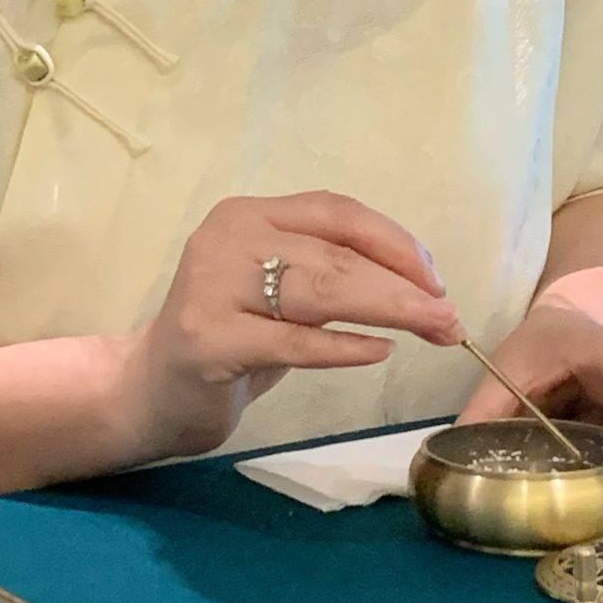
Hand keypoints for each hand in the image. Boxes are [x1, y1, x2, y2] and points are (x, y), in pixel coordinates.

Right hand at [120, 192, 463, 458]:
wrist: (151, 390)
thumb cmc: (230, 337)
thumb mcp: (278, 292)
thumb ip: (330, 273)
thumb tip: (423, 286)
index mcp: (249, 215)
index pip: (336, 212)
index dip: (394, 242)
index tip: (437, 280)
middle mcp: (228, 238)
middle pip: (336, 255)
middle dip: (404, 286)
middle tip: (451, 318)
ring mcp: (214, 286)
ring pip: (320, 290)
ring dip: (389, 310)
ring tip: (434, 329)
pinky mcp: (210, 340)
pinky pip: (293, 341)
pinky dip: (343, 346)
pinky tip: (380, 352)